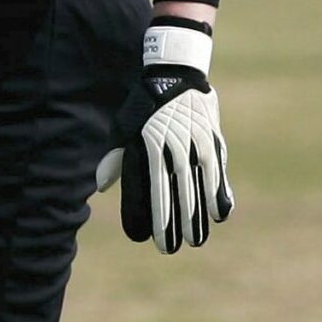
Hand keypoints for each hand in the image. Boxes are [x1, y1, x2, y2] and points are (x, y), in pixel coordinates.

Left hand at [95, 18, 234, 251]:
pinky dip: (219, 193)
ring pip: (197, 187)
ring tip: (196, 240)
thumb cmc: (144, 105)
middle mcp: (170, 146)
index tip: (143, 237)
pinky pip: (217, 172)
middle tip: (170, 249)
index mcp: (145, 144)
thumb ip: (117, 159)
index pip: (145, 188)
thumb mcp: (124, 127)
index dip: (145, 213)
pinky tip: (220, 214)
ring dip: (197, 215)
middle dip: (171, 223)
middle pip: (172, 192)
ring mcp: (195, 143)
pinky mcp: (213, 139)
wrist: (175, 72)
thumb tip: (101, 186)